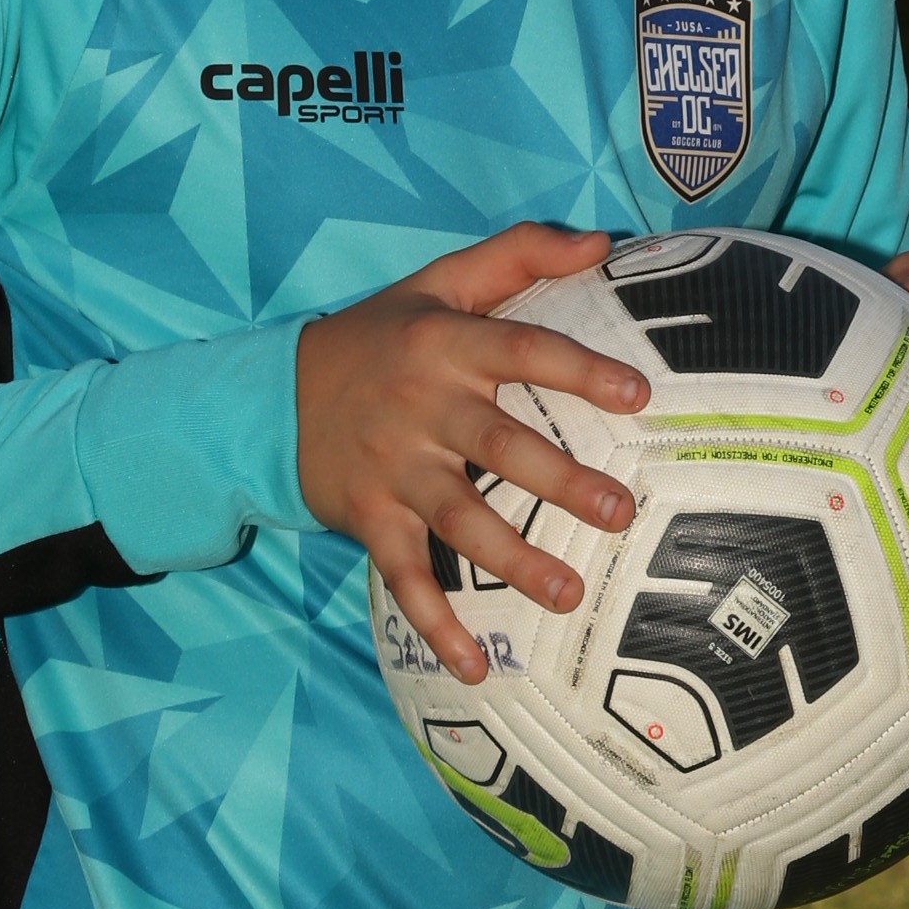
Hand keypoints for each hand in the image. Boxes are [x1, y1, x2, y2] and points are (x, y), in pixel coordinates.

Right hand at [299, 223, 649, 686]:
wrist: (272, 396)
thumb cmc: (380, 337)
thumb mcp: (437, 282)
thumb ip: (517, 254)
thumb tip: (601, 241)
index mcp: (444, 344)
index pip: (521, 350)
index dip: (578, 370)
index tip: (637, 395)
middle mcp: (421, 407)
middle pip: (498, 444)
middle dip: (559, 480)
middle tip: (620, 510)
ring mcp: (393, 469)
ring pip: (459, 518)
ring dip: (513, 560)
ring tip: (571, 594)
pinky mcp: (370, 519)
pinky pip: (406, 578)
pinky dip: (436, 625)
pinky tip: (478, 667)